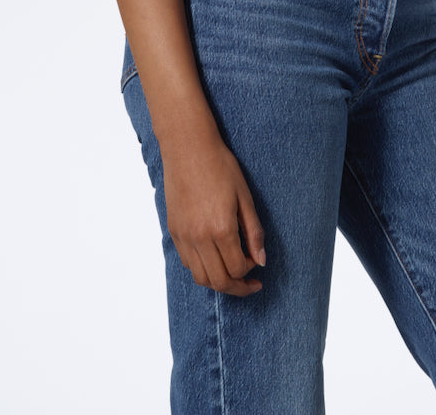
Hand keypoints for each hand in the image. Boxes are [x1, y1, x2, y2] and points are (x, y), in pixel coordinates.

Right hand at [160, 127, 267, 295]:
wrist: (189, 148)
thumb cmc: (220, 167)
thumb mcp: (245, 197)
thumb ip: (253, 232)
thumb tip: (261, 261)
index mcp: (221, 228)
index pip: (238, 269)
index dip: (251, 271)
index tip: (257, 262)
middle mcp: (200, 237)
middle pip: (219, 281)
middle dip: (237, 288)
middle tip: (250, 283)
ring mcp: (184, 236)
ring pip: (200, 277)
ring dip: (218, 282)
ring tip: (231, 273)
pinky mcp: (174, 231)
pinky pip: (187, 262)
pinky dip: (202, 268)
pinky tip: (213, 256)